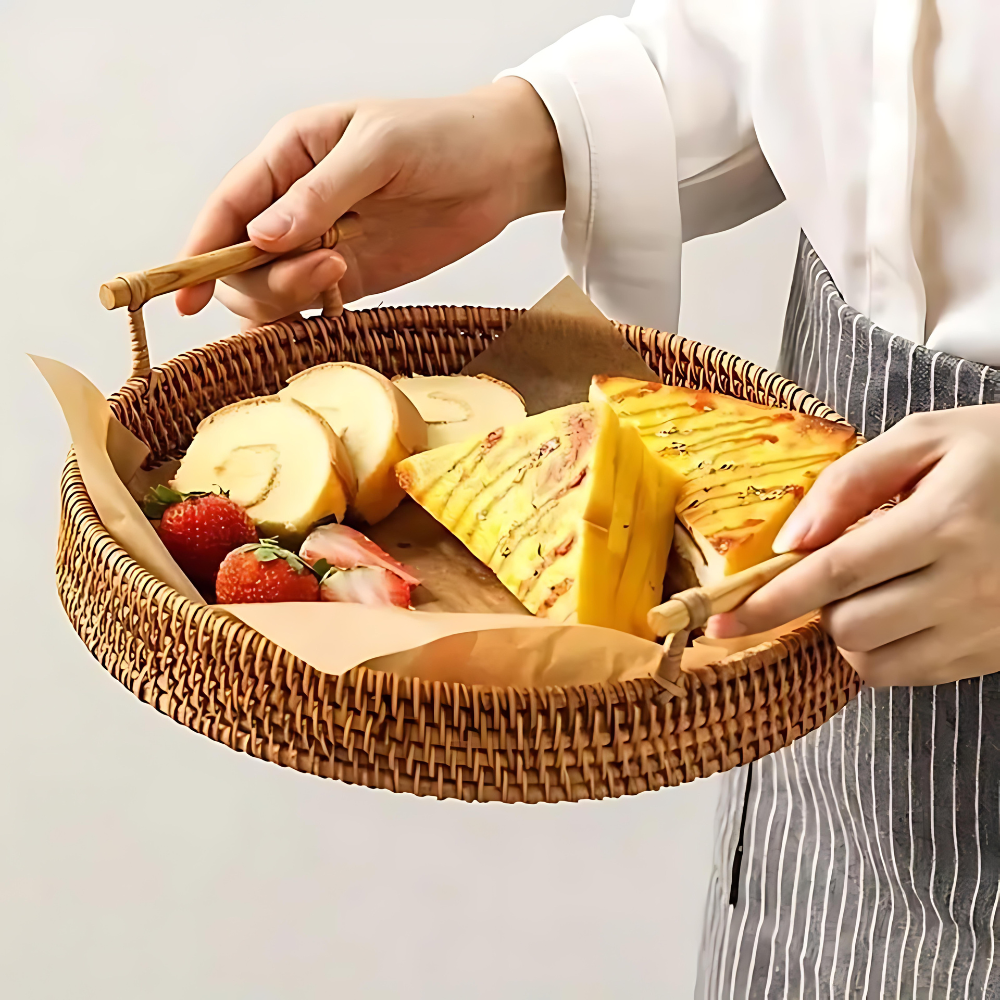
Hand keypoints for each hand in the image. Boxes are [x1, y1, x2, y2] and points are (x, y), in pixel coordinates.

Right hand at [174, 78, 563, 328]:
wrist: (503, 168)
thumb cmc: (443, 137)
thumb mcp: (380, 149)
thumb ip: (321, 193)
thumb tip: (263, 237)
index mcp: (288, 157)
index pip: (227, 209)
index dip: (200, 252)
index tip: (186, 296)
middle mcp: (295, 205)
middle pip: (241, 263)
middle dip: (265, 280)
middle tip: (325, 270)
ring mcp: (322, 246)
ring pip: (271, 292)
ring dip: (289, 300)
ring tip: (341, 275)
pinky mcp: (352, 278)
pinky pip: (309, 310)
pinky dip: (306, 324)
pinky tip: (326, 319)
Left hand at [706, 406, 999, 686]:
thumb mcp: (928, 439)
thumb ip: (851, 480)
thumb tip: (793, 538)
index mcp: (946, 522)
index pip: (834, 574)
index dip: (770, 601)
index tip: (722, 620)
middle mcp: (968, 585)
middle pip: (849, 626)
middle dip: (817, 607)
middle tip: (835, 571)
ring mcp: (985, 628)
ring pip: (875, 662)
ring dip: (848, 633)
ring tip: (870, 590)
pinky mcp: (994, 654)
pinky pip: (913, 676)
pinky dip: (884, 653)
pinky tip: (899, 612)